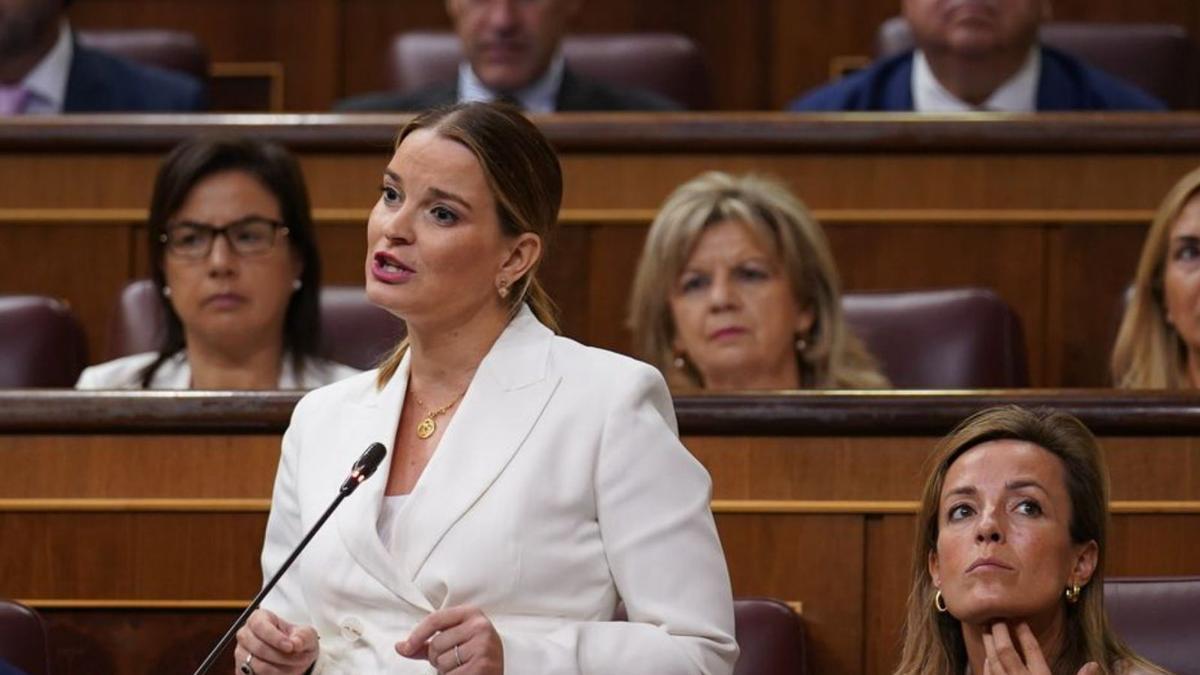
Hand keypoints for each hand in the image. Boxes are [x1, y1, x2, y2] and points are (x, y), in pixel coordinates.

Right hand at [234, 608, 318, 674]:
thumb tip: (296, 644)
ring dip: (280, 669)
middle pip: (259, 648)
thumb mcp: (306, 635)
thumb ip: (303, 637)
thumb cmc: (297, 640)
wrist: (294, 657)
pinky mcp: (242, 670)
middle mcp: (245, 635)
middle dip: (282, 656)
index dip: (275, 637)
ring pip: (258, 666)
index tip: (290, 647)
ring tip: (295, 667)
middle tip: (300, 659)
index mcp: (258, 618)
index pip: (260, 626)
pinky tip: (285, 673)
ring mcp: (241, 654)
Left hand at [396, 605, 503, 673]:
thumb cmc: (472, 656)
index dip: (417, 635)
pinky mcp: (483, 665)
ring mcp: (483, 646)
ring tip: (461, 667)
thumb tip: (400, 647)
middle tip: (453, 660)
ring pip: (442, 661)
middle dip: (437, 657)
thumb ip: (427, 644)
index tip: (407, 647)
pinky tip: (464, 674)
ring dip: (445, 670)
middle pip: (437, 643)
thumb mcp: (452, 643)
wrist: (495, 673)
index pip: (435, 619)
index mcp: (472, 613)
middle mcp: (480, 626)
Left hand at [982, 622, 1098, 674]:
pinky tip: (987, 657)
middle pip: (1007, 652)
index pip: (1033, 652)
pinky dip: (987, 664)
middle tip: (995, 618)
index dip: (1025, 634)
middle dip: (1000, 633)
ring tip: (985, 629)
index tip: (1019, 620)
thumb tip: (1094, 664)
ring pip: (994, 662)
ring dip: (989, 645)